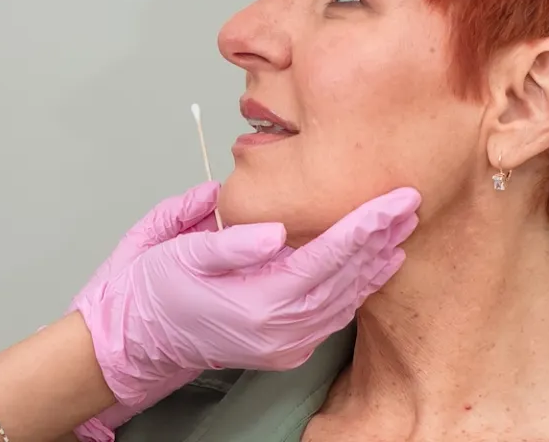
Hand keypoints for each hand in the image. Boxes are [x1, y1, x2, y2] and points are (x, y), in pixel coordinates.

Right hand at [72, 187, 420, 414]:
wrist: (138, 339)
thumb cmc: (155, 291)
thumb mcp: (181, 254)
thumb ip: (231, 243)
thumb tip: (275, 229)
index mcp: (258, 302)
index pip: (327, 257)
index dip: (363, 226)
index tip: (394, 200)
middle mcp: (280, 329)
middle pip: (347, 279)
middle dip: (381, 239)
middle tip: (409, 203)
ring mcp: (286, 344)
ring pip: (346, 299)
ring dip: (376, 263)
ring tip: (399, 230)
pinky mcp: (286, 348)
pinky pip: (333, 315)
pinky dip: (357, 287)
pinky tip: (370, 266)